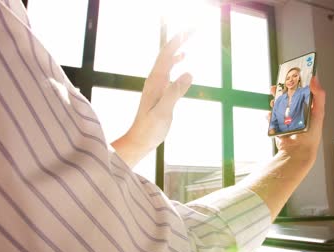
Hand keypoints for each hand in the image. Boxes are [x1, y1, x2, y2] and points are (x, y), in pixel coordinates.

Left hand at [111, 32, 192, 166]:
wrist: (139, 140)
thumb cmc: (150, 129)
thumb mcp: (163, 111)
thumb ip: (175, 92)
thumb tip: (189, 72)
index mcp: (155, 81)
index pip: (167, 54)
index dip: (177, 41)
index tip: (190, 30)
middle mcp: (154, 79)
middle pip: (166, 53)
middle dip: (178, 40)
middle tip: (193, 29)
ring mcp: (156, 84)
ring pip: (166, 60)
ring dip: (177, 47)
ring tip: (187, 38)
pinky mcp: (159, 91)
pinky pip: (167, 69)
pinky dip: (175, 60)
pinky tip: (182, 60)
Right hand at [270, 76, 325, 159]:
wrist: (297, 152)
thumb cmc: (311, 135)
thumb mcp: (319, 113)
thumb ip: (319, 96)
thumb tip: (315, 79)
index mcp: (308, 109)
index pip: (302, 92)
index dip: (297, 84)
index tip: (292, 76)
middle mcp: (297, 114)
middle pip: (288, 98)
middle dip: (282, 91)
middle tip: (278, 86)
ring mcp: (287, 120)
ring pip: (278, 106)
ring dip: (275, 102)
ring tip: (273, 100)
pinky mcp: (278, 127)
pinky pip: (271, 119)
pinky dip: (269, 116)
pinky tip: (270, 114)